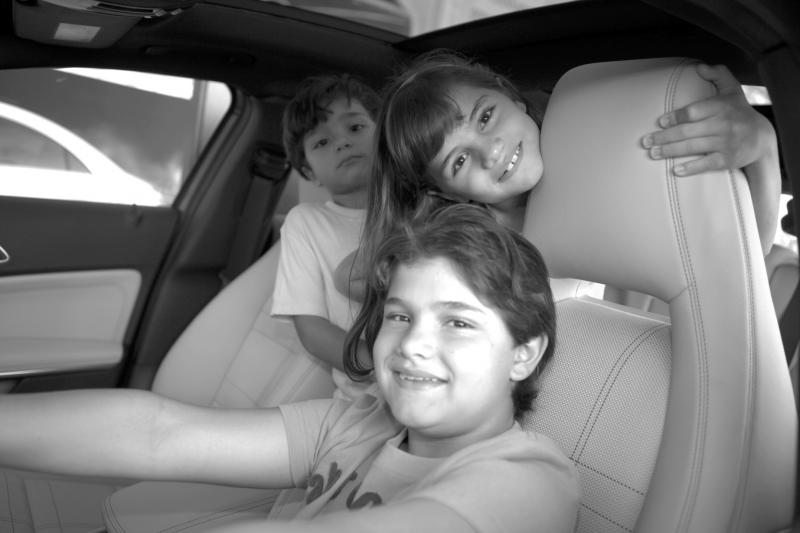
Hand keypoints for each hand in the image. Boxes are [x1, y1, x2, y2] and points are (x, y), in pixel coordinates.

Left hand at [640, 63, 774, 176]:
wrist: (762, 138)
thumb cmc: (740, 112)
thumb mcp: (733, 90)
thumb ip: (718, 74)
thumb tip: (699, 67)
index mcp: (721, 107)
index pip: (693, 112)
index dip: (675, 117)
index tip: (661, 122)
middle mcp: (723, 125)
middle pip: (688, 131)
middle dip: (664, 137)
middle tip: (646, 141)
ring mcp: (725, 143)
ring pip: (692, 147)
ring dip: (670, 151)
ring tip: (653, 153)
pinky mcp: (727, 159)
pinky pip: (706, 164)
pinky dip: (691, 168)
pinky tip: (676, 170)